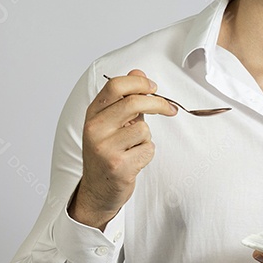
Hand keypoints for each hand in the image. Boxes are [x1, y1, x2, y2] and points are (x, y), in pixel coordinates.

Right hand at [71, 69, 176, 227]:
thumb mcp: (110, 123)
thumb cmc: (107, 153)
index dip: (139, 83)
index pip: (115, 86)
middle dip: (158, 104)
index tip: (154, 88)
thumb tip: (139, 72)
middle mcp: (95, 129)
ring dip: (146, 138)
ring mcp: (105, 148)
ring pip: (144, 129)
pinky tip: (133, 161)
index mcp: (93, 114)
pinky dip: (147, 154)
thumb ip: (125, 99)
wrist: (98, 190)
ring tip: (133, 147)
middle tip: (169, 109)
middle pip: (133, 102)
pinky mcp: (118, 166)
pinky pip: (148, 149)